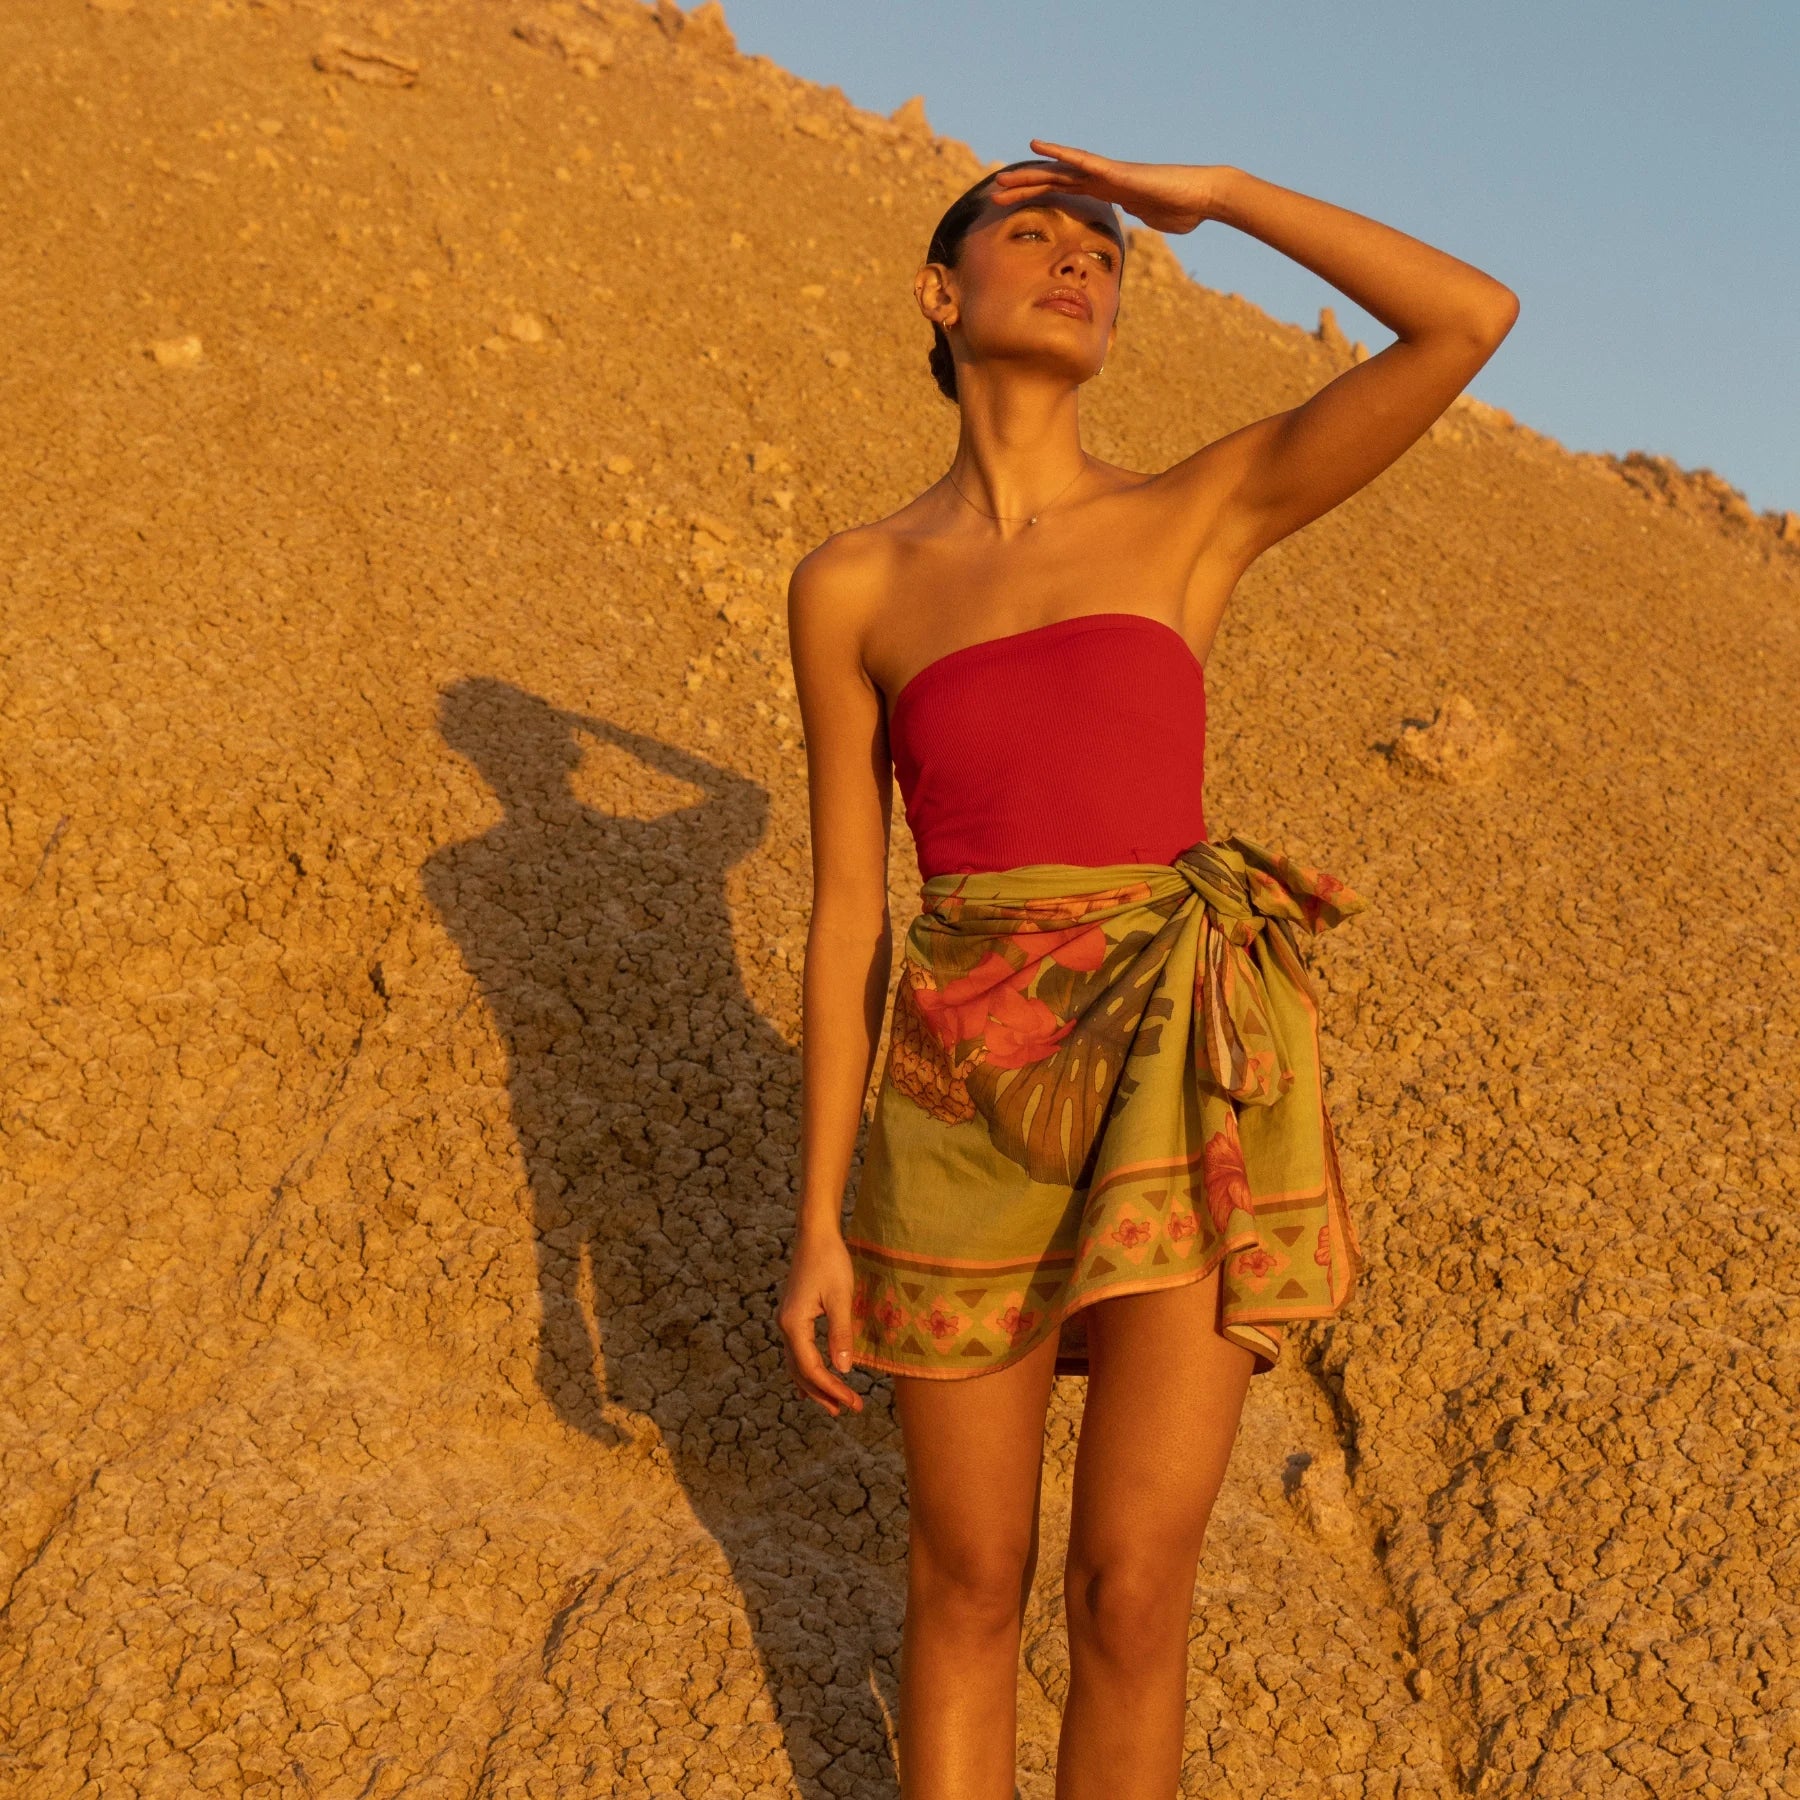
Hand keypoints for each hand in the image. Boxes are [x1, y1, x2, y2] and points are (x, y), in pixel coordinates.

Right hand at [777, 1218, 863, 1416]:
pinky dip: (808, 1369)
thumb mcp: (841, 1297)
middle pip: (800, 1371)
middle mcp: (785, 1326)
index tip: (853, 1402)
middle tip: (847, 1410)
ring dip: (814, 1385)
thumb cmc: (830, 1261)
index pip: (811, 1368)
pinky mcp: (793, 1315)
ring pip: (796, 1364)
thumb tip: (844, 1369)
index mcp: (794, 1324)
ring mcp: (786, 1321)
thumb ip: (841, 1334)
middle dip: (822, 1393)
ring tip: (833, 1404)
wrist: (815, 1235)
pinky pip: (797, 1351)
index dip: (832, 1388)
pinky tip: (818, 1377)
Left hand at [990, 140, 1229, 235]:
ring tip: (1001, 178)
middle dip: (1023, 188)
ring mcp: (1108, 173)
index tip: (1015, 206)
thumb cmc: (1185, 210)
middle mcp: (1103, 179)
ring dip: (1029, 175)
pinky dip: (1059, 154)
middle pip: (1054, 182)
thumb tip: (1134, 222)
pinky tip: (1038, 146)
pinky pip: (1083, 161)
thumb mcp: (1152, 221)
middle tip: (993, 195)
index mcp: (1108, 193)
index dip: (1037, 198)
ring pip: (1060, 172)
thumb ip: (1138, 219)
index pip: (1064, 194)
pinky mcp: (1117, 172)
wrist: (1205, 197)